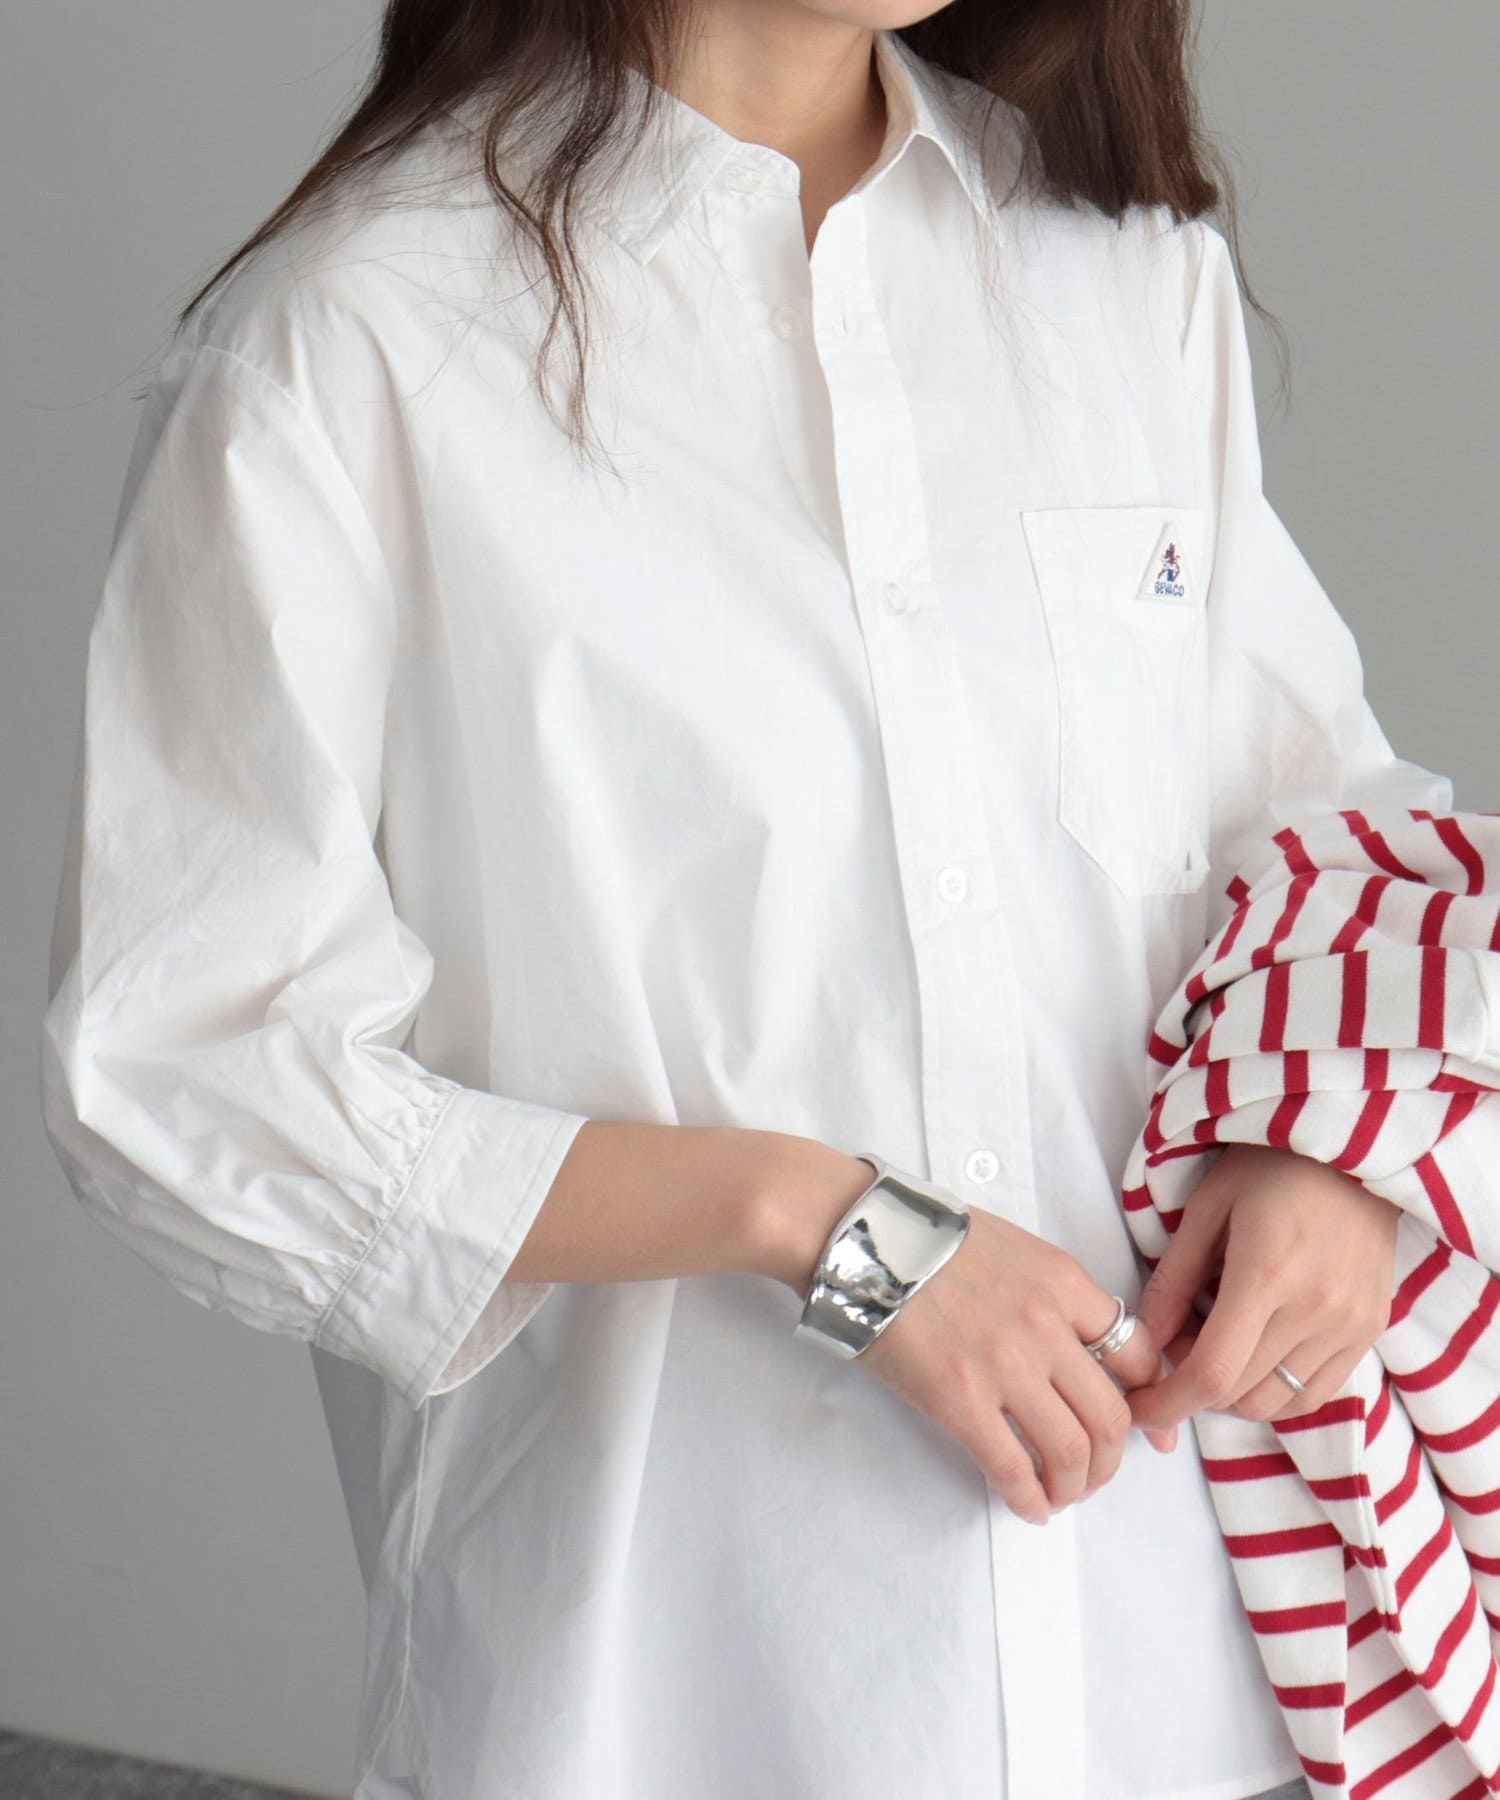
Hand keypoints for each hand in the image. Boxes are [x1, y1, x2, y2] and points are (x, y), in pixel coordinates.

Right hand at [854, 1211, 1178, 1524]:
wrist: (861, 1237)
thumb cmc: (928, 1238)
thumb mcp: (1014, 1249)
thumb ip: (1055, 1296)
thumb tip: (1081, 1349)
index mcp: (1064, 1282)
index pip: (1137, 1354)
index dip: (1151, 1402)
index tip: (1149, 1432)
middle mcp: (1046, 1326)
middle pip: (1112, 1415)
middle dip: (1112, 1459)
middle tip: (1095, 1472)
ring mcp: (1005, 1366)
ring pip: (1072, 1450)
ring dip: (1075, 1484)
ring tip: (1061, 1493)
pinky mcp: (960, 1400)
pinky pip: (1014, 1468)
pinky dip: (1031, 1499)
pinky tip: (1030, 1506)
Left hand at [1126, 1143, 1400, 1433]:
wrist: (1353, 1150)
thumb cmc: (1269, 1167)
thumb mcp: (1207, 1209)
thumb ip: (1174, 1280)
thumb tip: (1142, 1341)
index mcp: (1266, 1274)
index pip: (1213, 1372)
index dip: (1169, 1402)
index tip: (1139, 1408)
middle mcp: (1314, 1310)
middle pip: (1240, 1394)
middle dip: (1193, 1388)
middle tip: (1175, 1347)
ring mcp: (1349, 1326)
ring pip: (1276, 1403)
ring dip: (1234, 1394)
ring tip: (1217, 1346)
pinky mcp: (1370, 1331)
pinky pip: (1315, 1394)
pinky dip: (1276, 1392)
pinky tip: (1256, 1356)